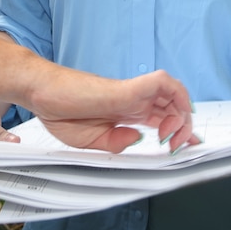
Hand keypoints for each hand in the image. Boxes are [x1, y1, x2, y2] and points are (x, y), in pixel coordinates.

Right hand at [27, 69, 199, 154]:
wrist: (41, 92)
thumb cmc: (60, 111)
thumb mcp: (91, 142)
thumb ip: (115, 143)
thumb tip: (139, 138)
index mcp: (126, 112)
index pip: (162, 118)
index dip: (180, 131)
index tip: (188, 145)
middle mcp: (133, 100)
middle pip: (173, 105)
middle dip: (185, 126)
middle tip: (182, 146)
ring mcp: (131, 92)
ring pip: (173, 92)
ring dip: (182, 113)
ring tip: (174, 136)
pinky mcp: (126, 88)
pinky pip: (160, 83)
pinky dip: (175, 97)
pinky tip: (171, 119)